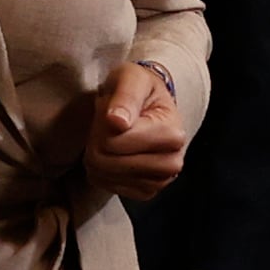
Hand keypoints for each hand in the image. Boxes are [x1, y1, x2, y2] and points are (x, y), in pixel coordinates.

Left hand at [83, 61, 185, 201]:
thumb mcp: (131, 78)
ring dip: (96, 155)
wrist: (148, 104)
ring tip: (109, 137)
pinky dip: (101, 170)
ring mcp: (161, 181)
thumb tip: (117, 121)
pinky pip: (107, 186)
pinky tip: (111, 153)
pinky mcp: (147, 191)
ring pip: (105, 176)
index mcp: (173, 135)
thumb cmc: (138, 88)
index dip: (101, 125)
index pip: (113, 142)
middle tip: (106, 125)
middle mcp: (172, 163)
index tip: (109, 112)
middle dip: (96, 141)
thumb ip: (125, 96)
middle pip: (107, 163)